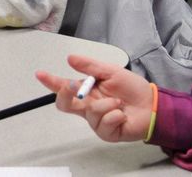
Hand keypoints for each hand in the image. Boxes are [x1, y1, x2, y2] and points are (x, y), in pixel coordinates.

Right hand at [35, 54, 152, 142]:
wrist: (151, 105)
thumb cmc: (131, 88)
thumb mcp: (111, 71)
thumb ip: (90, 66)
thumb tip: (70, 58)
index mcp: (86, 91)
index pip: (64, 87)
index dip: (50, 81)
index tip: (39, 74)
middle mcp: (87, 107)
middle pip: (65, 104)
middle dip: (67, 93)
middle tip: (74, 86)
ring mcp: (95, 121)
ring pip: (90, 112)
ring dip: (107, 104)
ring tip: (119, 103)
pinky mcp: (105, 133)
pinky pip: (104, 122)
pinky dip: (115, 115)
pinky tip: (122, 114)